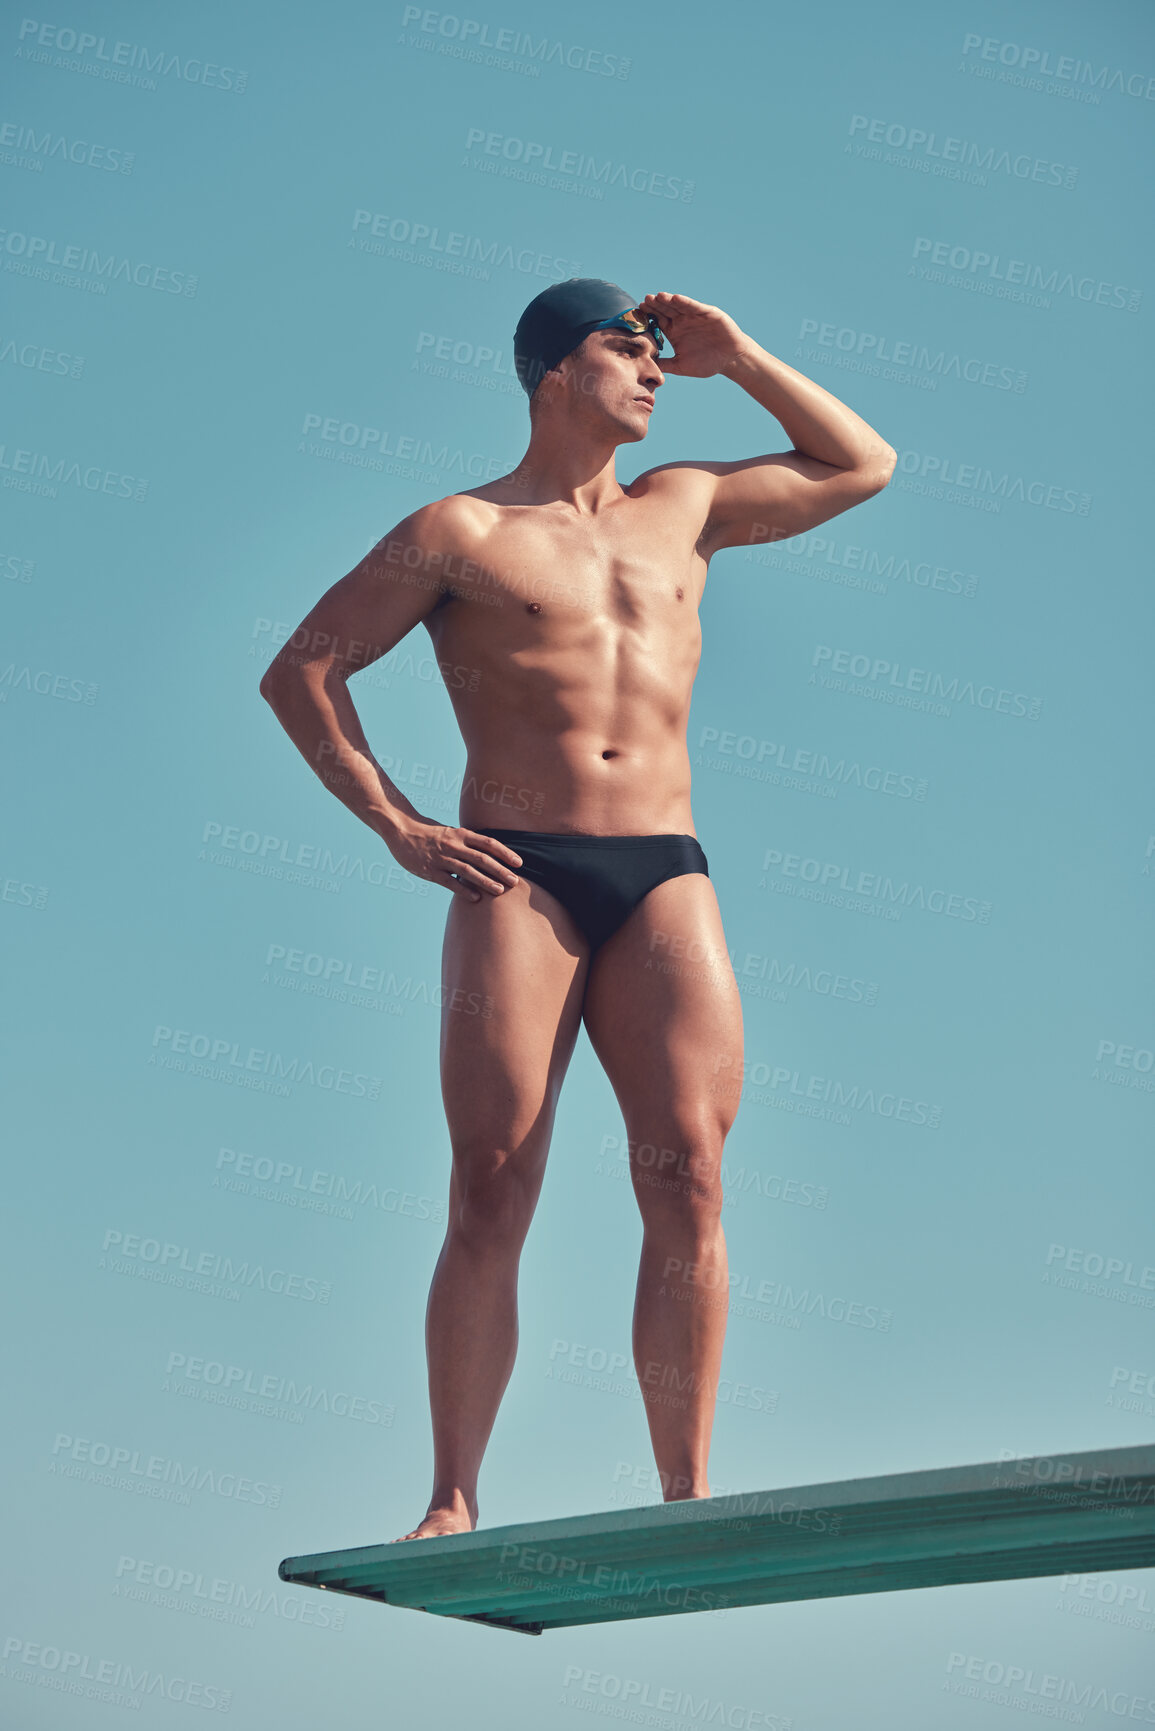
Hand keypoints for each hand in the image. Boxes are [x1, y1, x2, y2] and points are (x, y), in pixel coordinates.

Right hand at [383, 815, 521, 900]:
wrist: (401, 830)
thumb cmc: (429, 832)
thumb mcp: (450, 831)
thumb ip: (467, 841)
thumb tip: (487, 851)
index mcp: (461, 834)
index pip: (488, 843)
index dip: (505, 853)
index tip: (519, 863)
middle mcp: (454, 845)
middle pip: (482, 858)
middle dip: (500, 870)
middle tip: (515, 881)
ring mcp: (441, 858)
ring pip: (468, 871)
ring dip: (486, 881)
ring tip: (500, 891)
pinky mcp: (430, 870)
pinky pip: (449, 882)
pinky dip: (463, 889)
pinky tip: (476, 898)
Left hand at [636, 292, 749, 377]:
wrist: (731, 360)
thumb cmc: (708, 363)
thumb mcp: (682, 366)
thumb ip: (665, 365)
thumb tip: (646, 368)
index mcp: (674, 332)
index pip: (657, 322)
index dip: (648, 317)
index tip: (637, 315)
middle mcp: (682, 321)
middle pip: (665, 310)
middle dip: (655, 306)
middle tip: (643, 302)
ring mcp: (694, 315)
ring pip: (678, 306)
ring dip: (667, 301)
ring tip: (657, 297)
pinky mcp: (707, 313)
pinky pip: (694, 306)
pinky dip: (685, 302)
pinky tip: (675, 298)